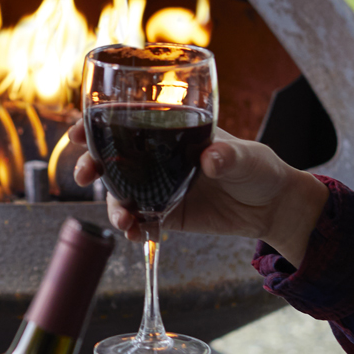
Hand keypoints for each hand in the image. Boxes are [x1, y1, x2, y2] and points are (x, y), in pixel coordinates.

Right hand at [68, 123, 327, 263]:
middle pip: (113, 156)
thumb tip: (211, 158)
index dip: (98, 122)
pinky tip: (135, 233)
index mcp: (172, 130)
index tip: (80, 129)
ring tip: (123, 220)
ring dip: (113, 205)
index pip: (127, 120)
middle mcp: (158, 156)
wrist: (272, 208)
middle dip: (92, 164)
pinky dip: (132, 227)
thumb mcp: (247, 156)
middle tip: (84, 174)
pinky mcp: (166, 214)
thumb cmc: (260, 168)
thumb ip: (228, 155)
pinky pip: (140, 220)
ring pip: (121, 192)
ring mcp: (159, 186)